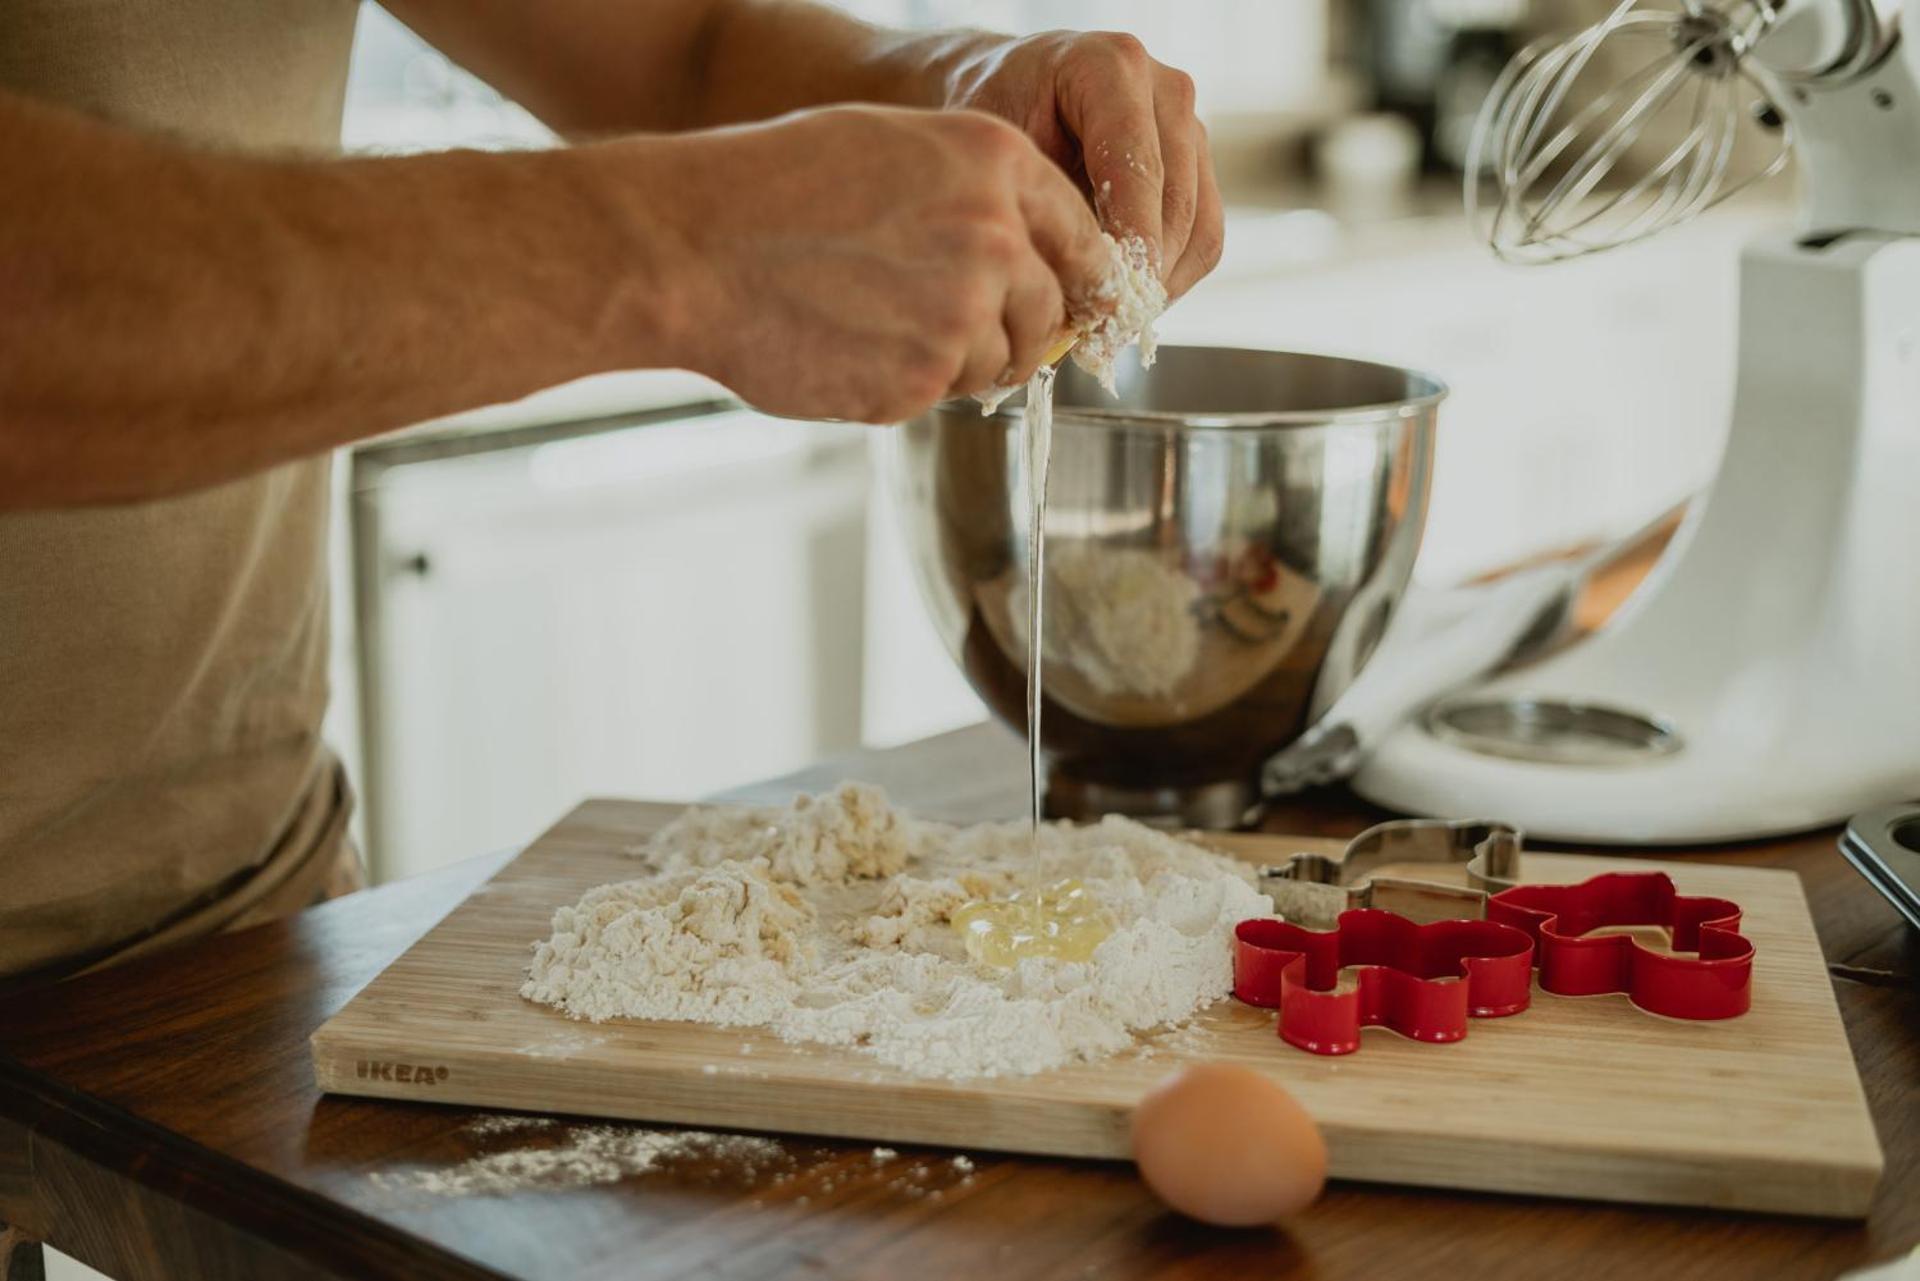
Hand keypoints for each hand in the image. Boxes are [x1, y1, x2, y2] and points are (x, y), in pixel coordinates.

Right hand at [652, 105, 1111, 422]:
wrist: (691, 248)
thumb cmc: (774, 189)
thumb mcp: (893, 148)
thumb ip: (974, 195)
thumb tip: (1030, 258)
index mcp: (995, 164)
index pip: (1087, 239)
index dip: (1076, 278)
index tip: (1066, 302)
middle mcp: (996, 237)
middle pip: (1050, 312)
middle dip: (1015, 329)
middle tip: (951, 326)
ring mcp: (962, 316)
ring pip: (996, 362)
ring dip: (954, 360)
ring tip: (874, 325)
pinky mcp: (920, 381)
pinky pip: (936, 393)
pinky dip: (899, 384)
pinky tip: (843, 346)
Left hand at [940, 30, 1224, 299]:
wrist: (1010, 88)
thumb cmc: (993, 115)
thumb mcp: (998, 151)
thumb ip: (1040, 208)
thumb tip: (1074, 296)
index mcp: (1111, 67)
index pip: (1138, 165)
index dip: (1131, 239)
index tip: (1113, 299)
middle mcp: (1165, 89)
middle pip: (1176, 201)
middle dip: (1143, 274)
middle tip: (1104, 332)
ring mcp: (1190, 126)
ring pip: (1199, 226)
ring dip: (1161, 285)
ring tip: (1111, 327)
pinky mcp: (1198, 165)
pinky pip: (1204, 237)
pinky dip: (1171, 279)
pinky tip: (1125, 303)